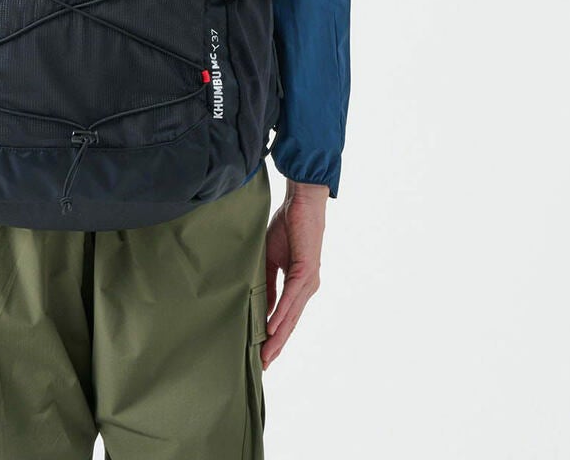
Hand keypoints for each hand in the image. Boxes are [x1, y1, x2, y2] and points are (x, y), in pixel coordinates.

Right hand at [261, 179, 328, 368]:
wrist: (301, 203)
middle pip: (290, 323)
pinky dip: (282, 313)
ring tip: (266, 354)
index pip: (286, 316)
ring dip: (278, 336)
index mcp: (299, 285)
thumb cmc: (287, 227)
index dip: (275, 336)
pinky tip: (272, 328)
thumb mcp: (271, 258)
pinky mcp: (306, 271)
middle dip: (277, 345)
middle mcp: (307, 288)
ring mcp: (308, 281)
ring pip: (291, 315)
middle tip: (264, 365)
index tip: (263, 354)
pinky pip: (291, 297)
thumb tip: (261, 303)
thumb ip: (268, 281)